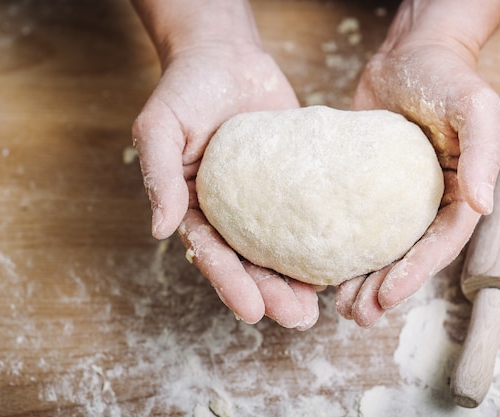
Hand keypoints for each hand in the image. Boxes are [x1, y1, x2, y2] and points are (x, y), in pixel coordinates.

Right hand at [132, 29, 320, 329]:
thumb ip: (158, 176)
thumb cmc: (186, 88)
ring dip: (298, 280)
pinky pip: (308, 214)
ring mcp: (266, 200)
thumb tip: (161, 229)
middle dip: (271, 294)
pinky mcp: (296, 183)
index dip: (230, 283)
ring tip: (320, 306)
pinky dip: (321, 239)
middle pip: (250, 261)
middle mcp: (231, 211)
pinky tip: (341, 260)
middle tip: (298, 319)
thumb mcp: (160, 127)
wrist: (227, 57)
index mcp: (195, 206)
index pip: (211, 253)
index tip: (253, 311)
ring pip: (281, 248)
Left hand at [336, 0, 499, 326]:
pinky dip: (342, 248)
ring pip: (381, 248)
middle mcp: (429, 202)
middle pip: (409, 256)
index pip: (441, 244)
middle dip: (384, 289)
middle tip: (355, 315)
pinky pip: (355, 223)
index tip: (387, 295)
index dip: (416, 273)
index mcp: (460, 194)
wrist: (408, 54)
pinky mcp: (366, 187)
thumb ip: (485, 154)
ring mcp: (396, 198)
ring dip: (362, 280)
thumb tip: (487, 205)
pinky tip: (322, 269)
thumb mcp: (475, 107)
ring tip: (339, 307)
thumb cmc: (447, 76)